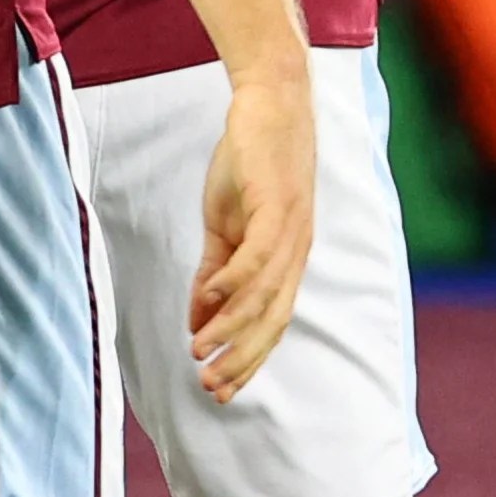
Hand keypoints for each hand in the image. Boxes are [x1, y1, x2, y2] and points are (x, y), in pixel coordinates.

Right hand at [188, 65, 315, 399]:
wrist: (270, 107)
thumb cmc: (249, 166)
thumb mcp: (224, 223)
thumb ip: (214, 268)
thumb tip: (200, 313)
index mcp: (285, 261)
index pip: (269, 323)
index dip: (246, 358)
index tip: (220, 389)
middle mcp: (295, 254)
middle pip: (272, 321)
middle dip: (242, 358)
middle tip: (212, 388)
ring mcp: (289, 231)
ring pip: (264, 295)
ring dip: (232, 327)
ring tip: (201, 349)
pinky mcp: (275, 205)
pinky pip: (258, 253)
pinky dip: (235, 280)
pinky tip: (210, 297)